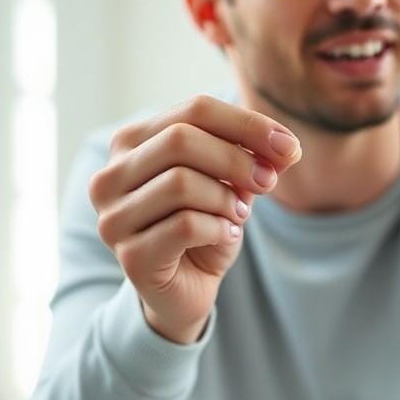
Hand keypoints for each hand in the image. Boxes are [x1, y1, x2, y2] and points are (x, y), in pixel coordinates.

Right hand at [89, 95, 301, 343]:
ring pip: (180, 182)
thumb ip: (251, 158)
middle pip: (181, 139)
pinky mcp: (130, 256)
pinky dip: (218, 228)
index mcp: (130, 143)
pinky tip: (224, 235)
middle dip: (237, 159)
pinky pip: (184, 226)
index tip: (289, 147)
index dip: (247, 124)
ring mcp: (113, 217)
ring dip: (226, 198)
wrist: (186, 290)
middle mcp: (110, 176)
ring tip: (238, 214)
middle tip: (269, 182)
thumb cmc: (204, 226)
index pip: (194, 110)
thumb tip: (284, 147)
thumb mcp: (230, 183)